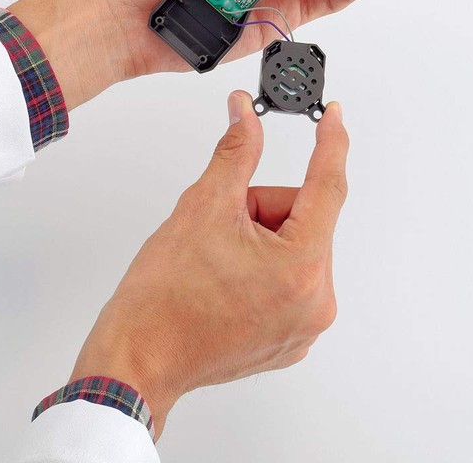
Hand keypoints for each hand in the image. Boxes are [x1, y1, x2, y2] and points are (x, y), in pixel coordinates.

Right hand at [69, 91, 349, 436]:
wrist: (138, 359)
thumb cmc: (163, 298)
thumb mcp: (204, 205)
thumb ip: (237, 150)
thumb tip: (245, 112)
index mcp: (302, 267)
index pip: (328, 185)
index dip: (330, 142)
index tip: (334, 117)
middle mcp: (316, 301)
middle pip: (301, 219)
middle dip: (261, 210)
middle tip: (220, 229)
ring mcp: (304, 325)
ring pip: (293, 247)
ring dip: (259, 238)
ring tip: (217, 261)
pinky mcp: (290, 337)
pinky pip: (288, 278)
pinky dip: (262, 266)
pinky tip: (226, 280)